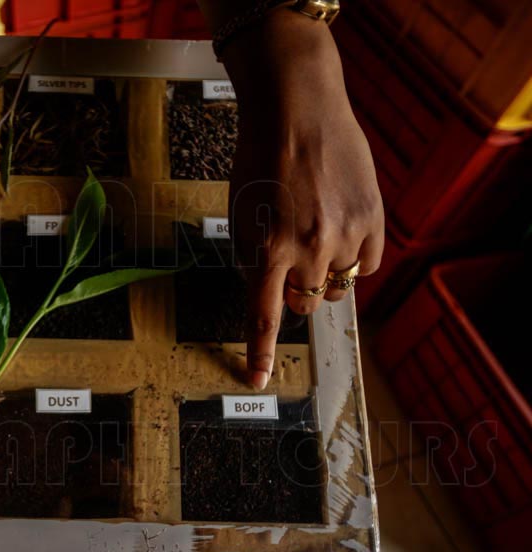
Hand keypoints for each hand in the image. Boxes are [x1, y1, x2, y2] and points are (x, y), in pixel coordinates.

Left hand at [221, 10, 383, 389]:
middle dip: (294, 289)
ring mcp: (344, 235)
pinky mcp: (373, 219)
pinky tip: (342, 227)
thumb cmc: (259, 157)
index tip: (256, 382)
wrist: (298, 109)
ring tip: (314, 227)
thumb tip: (269, 294)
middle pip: (304, 301)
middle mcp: (307, 248)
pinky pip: (366, 264)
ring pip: (336, 284)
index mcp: (265, 248)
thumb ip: (253, 257)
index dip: (258, 353)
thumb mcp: (240, 212)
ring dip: (324, 269)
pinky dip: (354, 256)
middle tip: (290, 255)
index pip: (262, 316)